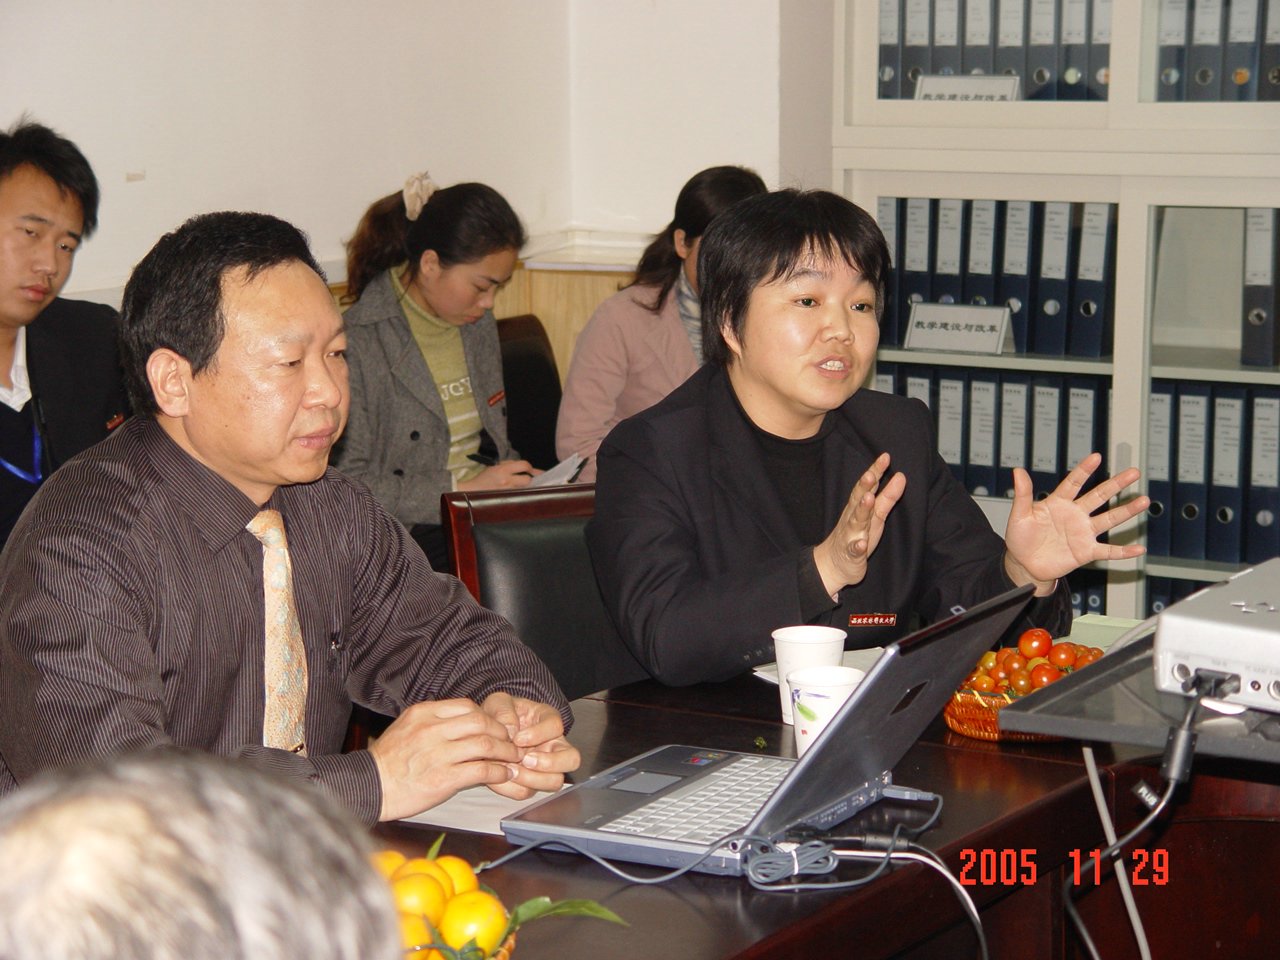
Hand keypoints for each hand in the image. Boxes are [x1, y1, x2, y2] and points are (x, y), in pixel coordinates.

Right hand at [368, 698, 522, 821]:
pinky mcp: (443, 778)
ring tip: (514, 758)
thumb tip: (461, 719)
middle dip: (502, 731)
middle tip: (510, 741)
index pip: (467, 706)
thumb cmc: (388, 761)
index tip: (495, 726)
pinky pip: (481, 770)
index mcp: (424, 713)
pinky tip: (504, 775)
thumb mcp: (406, 726)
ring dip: (506, 752)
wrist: (369, 787)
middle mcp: (432, 729)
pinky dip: (498, 772)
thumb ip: (432, 720)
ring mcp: (438, 754)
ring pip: (486, 744)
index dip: (487, 716)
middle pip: (481, 722)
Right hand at [459, 460, 541, 491]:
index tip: (531, 470)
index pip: (524, 465)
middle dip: (529, 479)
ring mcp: (507, 492)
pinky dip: (520, 494)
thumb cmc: (483, 479)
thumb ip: (508, 465)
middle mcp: (506, 481)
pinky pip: (519, 496)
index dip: (530, 467)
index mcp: (503, 470)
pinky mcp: (506, 500)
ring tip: (524, 487)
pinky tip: (519, 494)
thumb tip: (523, 467)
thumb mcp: (494, 467)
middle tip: (529, 480)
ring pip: (525, 489)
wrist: (471, 492)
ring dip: (525, 487)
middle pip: (527, 480)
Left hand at [480, 692, 579, 799]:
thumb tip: (511, 732)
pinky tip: (502, 777)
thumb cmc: (499, 715)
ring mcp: (545, 766)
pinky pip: (530, 792)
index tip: (517, 738)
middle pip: (571, 759)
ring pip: (555, 782)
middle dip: (549, 763)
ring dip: (533, 780)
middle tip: (525, 760)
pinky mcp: (530, 781)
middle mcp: (554, 745)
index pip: (556, 727)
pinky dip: (515, 788)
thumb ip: (503, 711)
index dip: (539, 734)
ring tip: (511, 770)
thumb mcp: (498, 703)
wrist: (488, 731)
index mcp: (548, 720)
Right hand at [814, 452, 906, 595]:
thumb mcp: (875, 515)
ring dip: (862, 510)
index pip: (867, 486)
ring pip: (856, 521)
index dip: (875, 471)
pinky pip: (854, 550)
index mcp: (859, 507)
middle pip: (858, 499)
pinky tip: (861, 543)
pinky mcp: (851, 554)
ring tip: (868, 499)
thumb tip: (901, 476)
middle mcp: (853, 518)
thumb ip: (888, 497)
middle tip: (871, 473)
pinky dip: (857, 546)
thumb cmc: (857, 535)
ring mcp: (850, 535)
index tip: (885, 457)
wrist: (834, 564)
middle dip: (864, 486)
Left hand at [1003, 452, 1148, 594]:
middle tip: (1133, 472)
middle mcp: (1075, 515)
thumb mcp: (1019, 515)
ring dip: (1127, 511)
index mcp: (1058, 503)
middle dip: (1116, 484)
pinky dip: (1123, 552)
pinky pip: (1108, 551)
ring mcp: (1083, 533)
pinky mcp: (1086, 551)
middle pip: (1099, 496)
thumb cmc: (1021, 538)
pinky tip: (1138, 549)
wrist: (1025, 564)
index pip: (1073, 483)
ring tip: (1143, 500)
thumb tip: (1018, 471)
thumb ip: (1023, 494)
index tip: (1096, 457)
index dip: (1084, 470)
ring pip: (1109, 519)